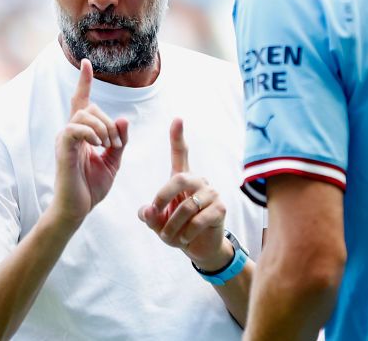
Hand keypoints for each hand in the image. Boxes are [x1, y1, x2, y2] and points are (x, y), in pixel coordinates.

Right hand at [51, 59, 129, 225]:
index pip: (82, 101)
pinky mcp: (63, 148)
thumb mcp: (114, 161)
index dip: (84, 82)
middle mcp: (71, 132)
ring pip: (84, 115)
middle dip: (108, 121)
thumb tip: (123, 119)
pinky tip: (99, 145)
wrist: (77, 209)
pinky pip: (75, 128)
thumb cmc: (92, 186)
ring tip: (109, 146)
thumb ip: (119, 140)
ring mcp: (65, 139)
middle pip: (89, 107)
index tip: (86, 62)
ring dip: (103, 127)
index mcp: (83, 133)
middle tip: (116, 143)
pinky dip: (91, 133)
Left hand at [138, 118, 232, 271]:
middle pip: (180, 178)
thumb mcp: (158, 223)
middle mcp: (199, 181)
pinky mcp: (220, 209)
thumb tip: (147, 210)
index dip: (178, 137)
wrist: (199, 248)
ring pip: (187, 205)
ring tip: (168, 237)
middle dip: (163, 196)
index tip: (177, 119)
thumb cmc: (177, 229)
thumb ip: (149, 215)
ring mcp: (212, 194)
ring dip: (172, 225)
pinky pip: (199, 219)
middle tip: (154, 212)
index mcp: (183, 179)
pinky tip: (184, 239)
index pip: (181, 154)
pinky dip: (186, 232)